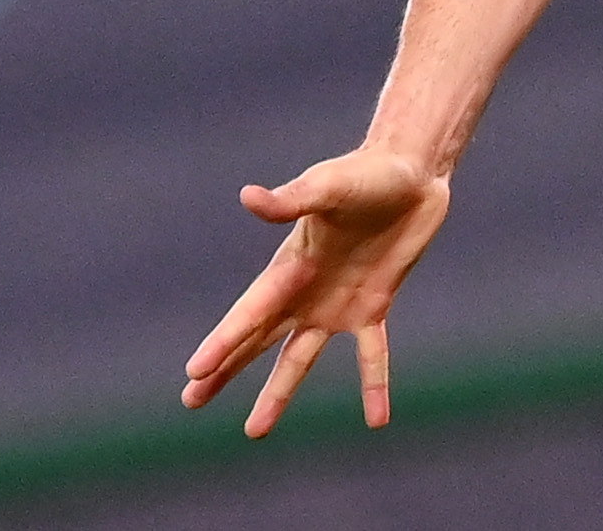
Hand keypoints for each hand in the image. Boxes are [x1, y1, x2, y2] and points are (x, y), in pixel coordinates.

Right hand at [182, 148, 451, 435]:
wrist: (411, 173)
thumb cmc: (364, 173)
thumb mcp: (326, 187)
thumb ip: (290, 201)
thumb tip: (247, 195)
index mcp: (288, 266)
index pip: (250, 313)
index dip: (223, 343)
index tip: (193, 374)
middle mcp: (305, 292)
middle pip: (257, 340)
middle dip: (225, 369)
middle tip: (191, 402)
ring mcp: (337, 304)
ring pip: (300, 358)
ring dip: (279, 393)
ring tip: (254, 431)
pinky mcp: (374, 306)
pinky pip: (372, 355)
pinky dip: (374, 385)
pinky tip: (377, 420)